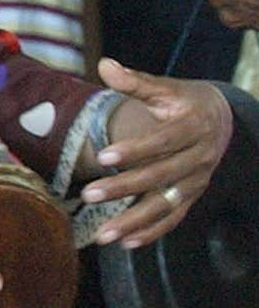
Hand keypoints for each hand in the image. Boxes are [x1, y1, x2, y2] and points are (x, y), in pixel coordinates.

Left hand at [80, 59, 232, 247]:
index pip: (161, 142)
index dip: (133, 150)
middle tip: (87, 195)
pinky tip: (125, 243)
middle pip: (158, 176)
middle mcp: (198, 158)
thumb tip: (104, 64)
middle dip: (122, 188)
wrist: (220, 119)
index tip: (103, 157)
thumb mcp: (164, 88)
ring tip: (102, 234)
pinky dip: (152, 233)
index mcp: (192, 128)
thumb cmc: (183, 101)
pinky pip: (173, 218)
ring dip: (133, 221)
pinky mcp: (191, 196)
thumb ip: (134, 81)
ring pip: (164, 205)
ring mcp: (196, 181)